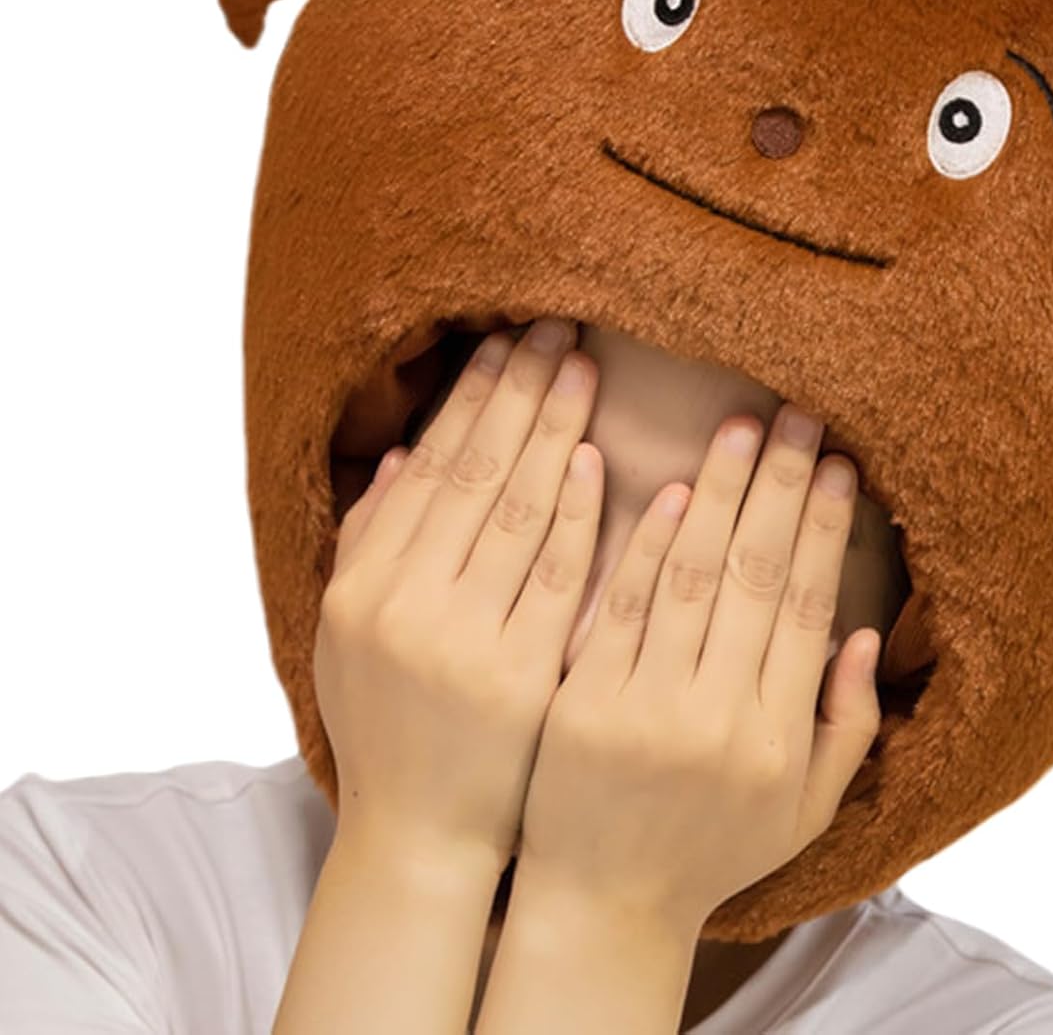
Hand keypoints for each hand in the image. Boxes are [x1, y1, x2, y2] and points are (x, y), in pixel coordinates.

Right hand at [313, 316, 601, 870]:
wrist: (425, 830)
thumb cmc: (391, 725)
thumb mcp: (348, 635)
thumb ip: (370, 541)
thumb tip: (403, 454)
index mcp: (362, 586)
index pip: (428, 467)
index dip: (470, 399)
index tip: (505, 342)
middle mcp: (405, 605)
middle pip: (473, 472)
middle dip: (518, 391)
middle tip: (557, 327)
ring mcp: (465, 640)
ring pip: (515, 510)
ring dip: (553, 430)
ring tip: (583, 366)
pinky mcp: (522, 674)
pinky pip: (556, 576)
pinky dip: (575, 513)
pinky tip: (596, 460)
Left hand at [516, 403, 882, 931]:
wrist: (605, 904)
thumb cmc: (712, 848)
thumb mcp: (804, 808)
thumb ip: (847, 725)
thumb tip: (863, 631)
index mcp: (778, 738)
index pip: (806, 605)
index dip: (824, 528)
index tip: (837, 465)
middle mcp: (719, 718)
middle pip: (756, 576)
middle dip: (779, 487)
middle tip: (796, 415)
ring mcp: (646, 708)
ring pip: (691, 577)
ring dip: (718, 494)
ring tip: (739, 429)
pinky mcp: (584, 702)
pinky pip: (620, 606)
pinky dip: (645, 544)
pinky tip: (667, 488)